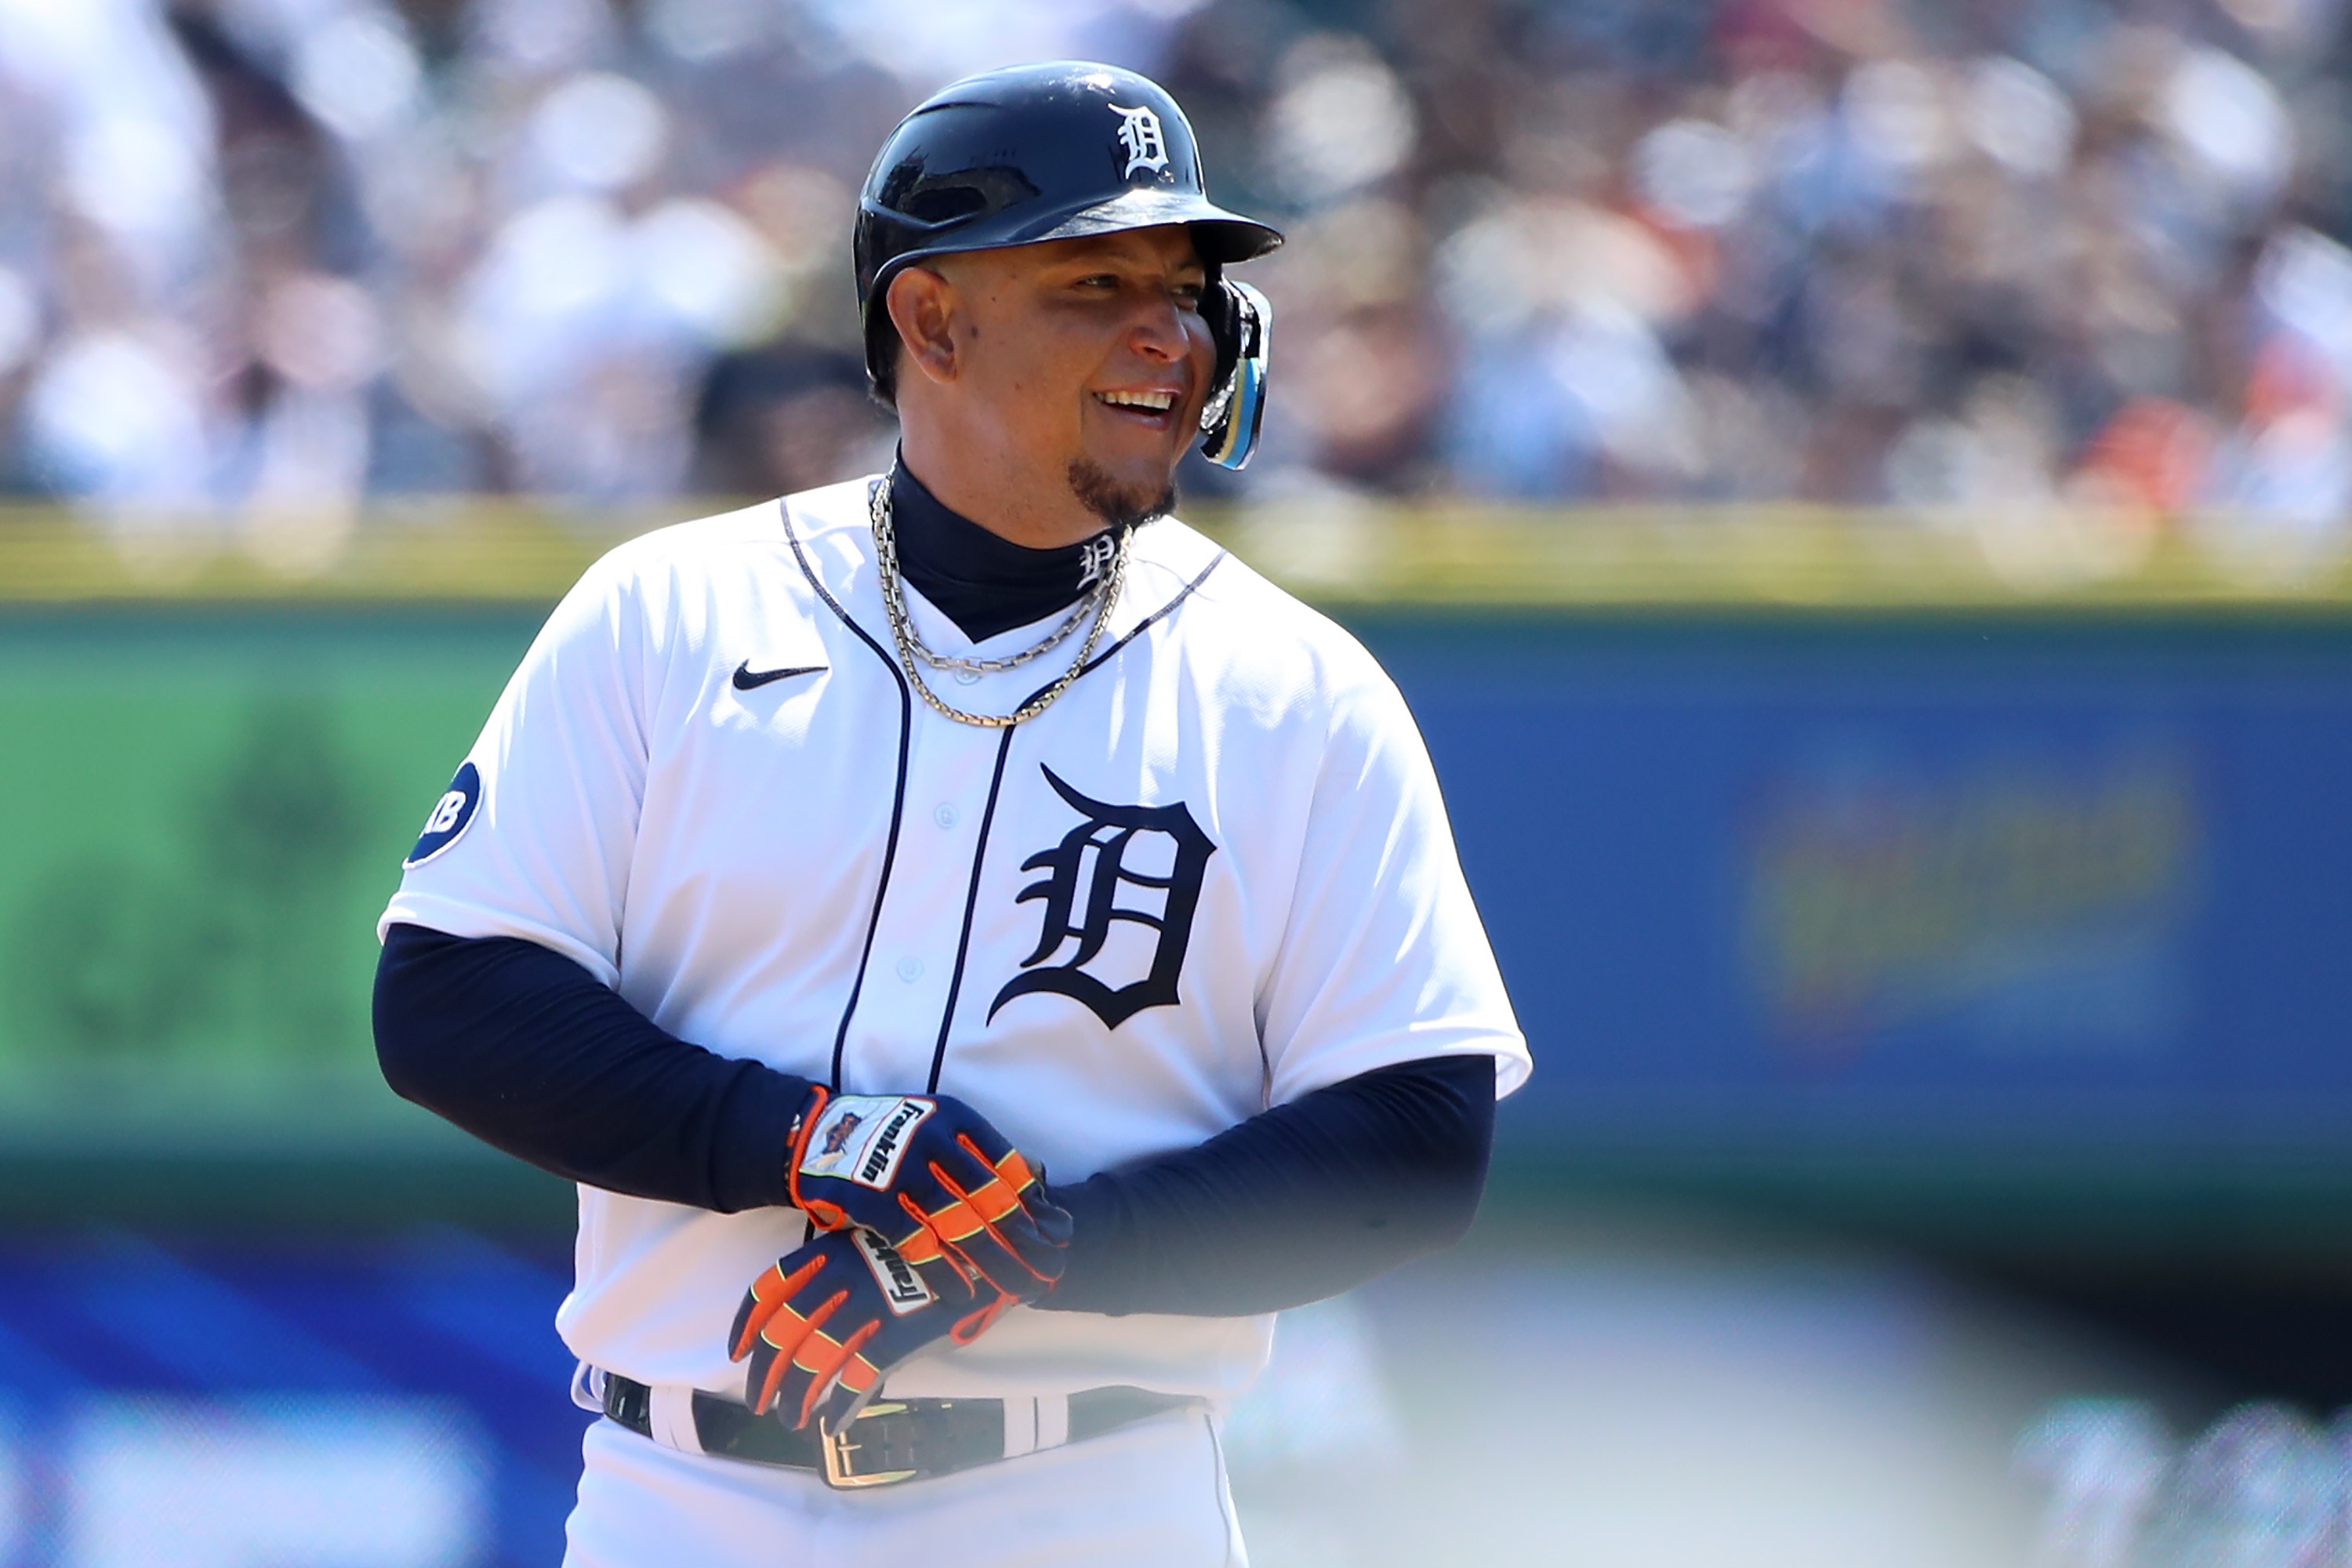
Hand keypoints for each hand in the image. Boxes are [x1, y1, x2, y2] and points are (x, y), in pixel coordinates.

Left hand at [727, 1228, 1013, 1431]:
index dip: (746, 1325)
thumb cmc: (935, 1241)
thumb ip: (846, 1267)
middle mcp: (844, 1277)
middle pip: (783, 1333)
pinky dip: (842, 1407)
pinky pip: (859, 1379)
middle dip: (764, 1374)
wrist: (993, 1242)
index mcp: (834, 1249)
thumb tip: (814, 1307)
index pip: (770, 1288)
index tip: (735, 1352)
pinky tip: (835, 1422)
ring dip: (795, 1398)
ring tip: (791, 1419)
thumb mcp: (882, 1239)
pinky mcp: (902, 1333)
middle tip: (759, 1401)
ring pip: (814, 1362)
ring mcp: (872, 1305)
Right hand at [786, 1088, 1070, 1298]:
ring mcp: (902, 1169)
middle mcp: (933, 1138)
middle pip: (991, 1198)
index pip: (1008, 1166)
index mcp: (957, 1118)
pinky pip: (918, 1242)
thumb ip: (978, 1158)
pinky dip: (944, 1271)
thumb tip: (1035, 1197)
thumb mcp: (937, 1129)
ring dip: (993, 1261)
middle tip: (1049, 1269)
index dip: (1035, 1205)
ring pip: (960, 1223)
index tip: (1056, 1235)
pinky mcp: (872, 1200)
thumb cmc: (892, 1140)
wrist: (819, 1135)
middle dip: (1025, 1239)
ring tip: (1018, 1287)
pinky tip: (964, 1293)